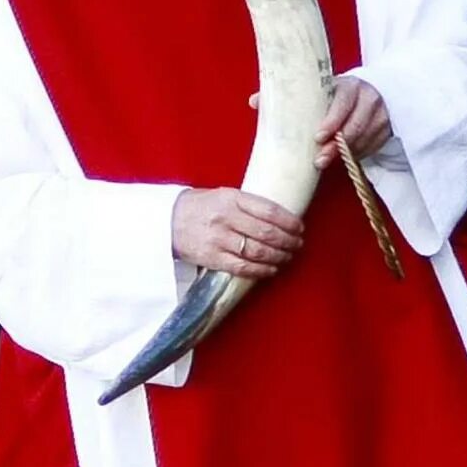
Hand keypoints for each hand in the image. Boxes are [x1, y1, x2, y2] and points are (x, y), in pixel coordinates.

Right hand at [171, 188, 304, 280]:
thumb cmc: (199, 207)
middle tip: (298, 244)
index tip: (300, 228)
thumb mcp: (223, 195)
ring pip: (258, 252)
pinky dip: (262, 270)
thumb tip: (281, 218)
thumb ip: (248, 205)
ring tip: (287, 257)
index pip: (270, 211)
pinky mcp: (212, 258)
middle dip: (289, 241)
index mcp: (232, 198)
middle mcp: (226, 218)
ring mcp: (219, 239)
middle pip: (268, 233)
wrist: (166, 221)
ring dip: (279, 257)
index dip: (290, 222)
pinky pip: (243, 267)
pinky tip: (271, 270)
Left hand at [313, 77, 391, 164]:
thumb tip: (293, 129)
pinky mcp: (388, 128)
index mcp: (351, 86)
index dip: (331, 122)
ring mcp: (381, 113)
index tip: (318, 137)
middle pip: (356, 126)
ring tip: (328, 159)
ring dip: (346, 153)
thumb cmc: (337, 96)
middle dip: (336, 145)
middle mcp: (370, 97)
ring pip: (364, 139)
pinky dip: (357, 154)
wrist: (364, 93)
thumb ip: (313, 107)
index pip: (343, 104)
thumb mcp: (326, 95)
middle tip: (320, 158)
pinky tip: (345, 155)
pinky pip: (373, 146)